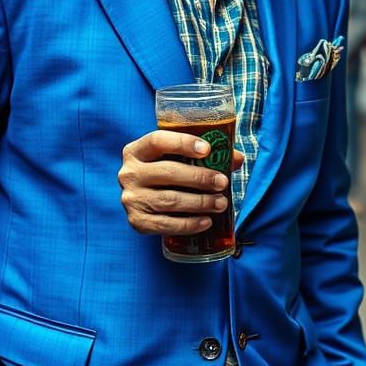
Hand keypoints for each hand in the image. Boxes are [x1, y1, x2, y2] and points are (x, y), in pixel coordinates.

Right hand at [119, 130, 243, 236]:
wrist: (146, 201)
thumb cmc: (167, 173)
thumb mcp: (178, 159)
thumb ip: (206, 155)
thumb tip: (236, 159)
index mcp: (136, 151)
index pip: (157, 140)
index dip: (182, 143)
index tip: (207, 149)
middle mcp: (129, 174)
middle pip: (167, 172)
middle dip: (200, 178)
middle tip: (223, 182)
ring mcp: (131, 199)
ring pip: (169, 200)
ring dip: (199, 202)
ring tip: (220, 203)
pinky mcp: (137, 222)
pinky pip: (166, 225)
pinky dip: (189, 224)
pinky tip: (206, 221)